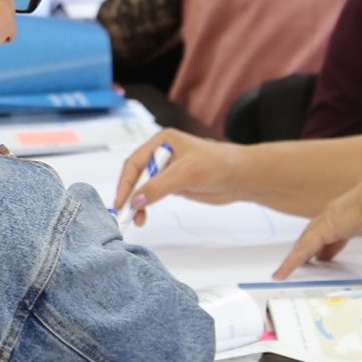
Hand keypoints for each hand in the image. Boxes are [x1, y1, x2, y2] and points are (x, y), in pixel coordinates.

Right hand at [113, 129, 245, 222]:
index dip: (125, 183)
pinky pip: (153, 195)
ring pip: (143, 187)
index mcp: (162, 141)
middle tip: (124, 213)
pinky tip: (144, 215)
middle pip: (136, 175)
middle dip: (129, 194)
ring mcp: (167, 170)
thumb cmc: (218, 165)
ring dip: (137, 203)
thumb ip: (159, 186)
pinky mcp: (174, 184)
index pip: (134, 162)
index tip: (121, 201)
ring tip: (137, 219)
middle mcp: (162, 153)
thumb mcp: (186, 173)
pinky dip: (146, 206)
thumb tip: (136, 200)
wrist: (241, 177)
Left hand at [273, 180, 361, 278]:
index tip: (322, 254)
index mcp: (347, 212)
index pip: (331, 231)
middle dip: (305, 249)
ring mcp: (326, 221)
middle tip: (297, 261)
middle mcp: (333, 215)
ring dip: (295, 257)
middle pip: (313, 236)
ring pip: (305, 244)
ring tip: (285, 270)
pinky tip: (283, 273)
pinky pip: (303, 250)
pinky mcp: (322, 230)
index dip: (324, 243)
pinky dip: (292, 263)